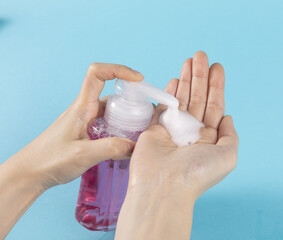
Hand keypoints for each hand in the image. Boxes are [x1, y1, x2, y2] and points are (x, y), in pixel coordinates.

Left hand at [7, 63, 143, 189]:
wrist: (31, 172)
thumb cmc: (50, 159)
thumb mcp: (83, 154)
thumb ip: (111, 149)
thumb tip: (137, 146)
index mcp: (82, 106)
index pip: (98, 74)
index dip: (119, 70)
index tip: (138, 80)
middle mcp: (86, 109)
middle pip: (113, 94)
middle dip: (132, 100)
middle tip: (147, 116)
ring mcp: (87, 121)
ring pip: (113, 111)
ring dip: (127, 117)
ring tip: (140, 132)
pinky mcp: (88, 132)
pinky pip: (109, 124)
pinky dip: (121, 130)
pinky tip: (126, 144)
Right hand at [115, 51, 238, 239]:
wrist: (163, 186)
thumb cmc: (196, 174)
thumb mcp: (227, 156)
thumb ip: (230, 136)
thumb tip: (227, 117)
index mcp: (209, 138)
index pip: (215, 106)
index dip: (217, 86)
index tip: (217, 67)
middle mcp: (192, 132)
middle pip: (198, 97)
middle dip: (200, 76)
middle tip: (201, 55)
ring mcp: (173, 129)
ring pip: (182, 98)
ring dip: (186, 78)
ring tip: (190, 59)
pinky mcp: (155, 128)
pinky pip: (163, 105)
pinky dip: (169, 91)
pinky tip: (175, 78)